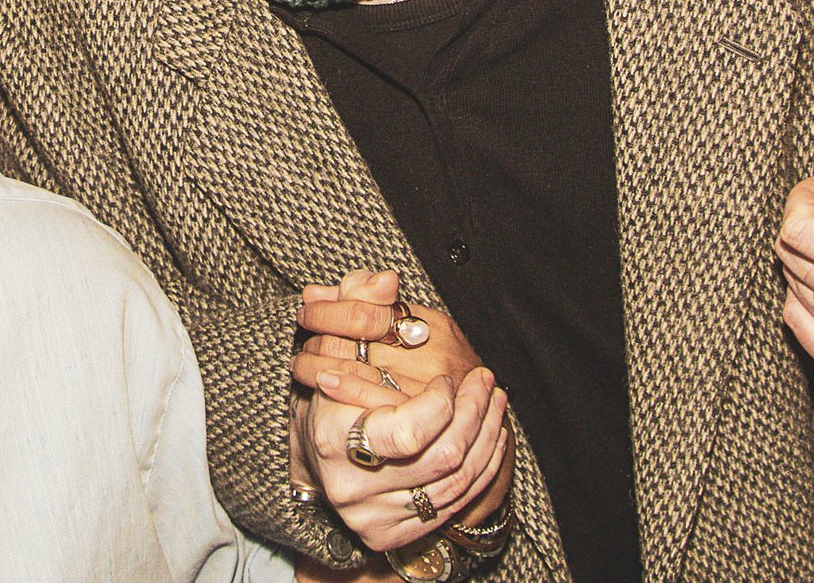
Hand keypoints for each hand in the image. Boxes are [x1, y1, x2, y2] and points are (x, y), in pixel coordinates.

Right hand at [290, 272, 512, 550]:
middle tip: (486, 380)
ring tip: (493, 400)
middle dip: (475, 413)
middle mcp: (351, 487)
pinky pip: (456, 502)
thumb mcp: (333, 346)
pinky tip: (488, 434)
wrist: (320, 457)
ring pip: (457, 480)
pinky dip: (482, 466)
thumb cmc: (330, 394)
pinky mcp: (394, 533)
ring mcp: (374, 516)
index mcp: (332, 438)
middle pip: (443, 456)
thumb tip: (385, 280)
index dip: (441, 403)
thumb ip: (357, 306)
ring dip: (486, 435)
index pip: (410, 431)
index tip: (448, 376)